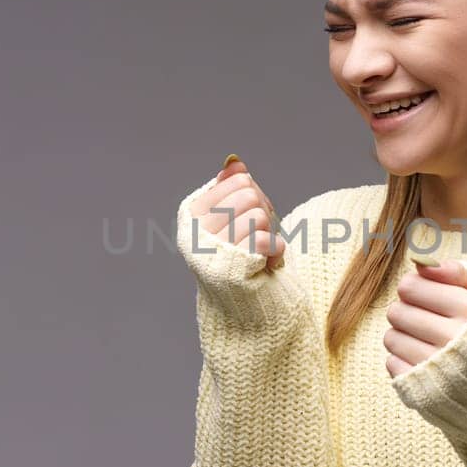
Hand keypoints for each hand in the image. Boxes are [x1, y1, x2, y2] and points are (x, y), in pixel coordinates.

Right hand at [191, 155, 285, 271]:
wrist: (245, 304)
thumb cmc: (242, 256)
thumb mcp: (235, 216)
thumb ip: (232, 188)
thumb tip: (234, 162)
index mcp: (191, 215)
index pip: (238, 180)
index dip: (254, 195)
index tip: (247, 217)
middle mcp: (193, 233)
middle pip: (248, 195)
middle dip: (263, 214)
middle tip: (258, 236)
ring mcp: (209, 253)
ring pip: (258, 216)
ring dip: (269, 234)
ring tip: (260, 252)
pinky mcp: (231, 273)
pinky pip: (266, 241)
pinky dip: (276, 251)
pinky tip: (268, 263)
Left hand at [383, 258, 466, 376]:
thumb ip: (457, 273)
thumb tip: (420, 262)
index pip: (412, 286)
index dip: (413, 288)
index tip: (422, 295)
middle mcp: (454, 338)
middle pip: (397, 311)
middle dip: (405, 311)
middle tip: (422, 319)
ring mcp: (437, 367)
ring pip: (391, 337)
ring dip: (402, 336)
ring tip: (423, 340)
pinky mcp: (423, 391)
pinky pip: (392, 364)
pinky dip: (403, 361)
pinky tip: (423, 362)